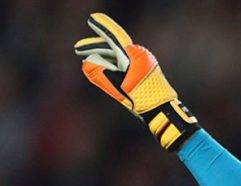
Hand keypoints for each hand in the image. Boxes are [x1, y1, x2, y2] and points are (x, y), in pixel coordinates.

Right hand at [74, 13, 199, 151]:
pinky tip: (100, 63)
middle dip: (96, 47)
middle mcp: (141, 55)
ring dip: (102, 55)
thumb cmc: (143, 99)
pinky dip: (111, 62)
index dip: (102, 27)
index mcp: (136, 56)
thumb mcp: (118, 87)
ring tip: (85, 56)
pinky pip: (123, 62)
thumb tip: (88, 62)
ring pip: (118, 55)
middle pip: (114, 46)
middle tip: (78, 48)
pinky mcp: (144, 69)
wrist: (162, 111)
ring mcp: (144, 61)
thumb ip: (101, 74)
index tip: (92, 19)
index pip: (115, 37)